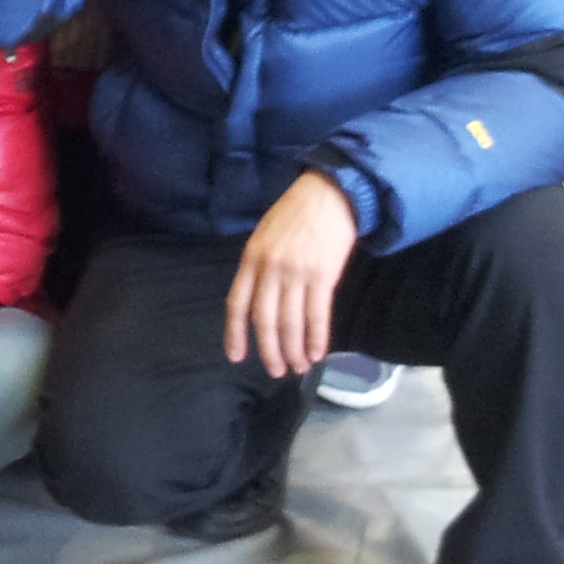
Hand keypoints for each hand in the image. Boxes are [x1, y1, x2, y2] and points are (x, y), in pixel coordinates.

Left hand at [224, 169, 360, 378]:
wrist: (329, 193)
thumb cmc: (296, 213)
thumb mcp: (264, 235)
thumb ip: (258, 266)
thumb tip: (259, 299)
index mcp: (251, 258)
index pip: (237, 303)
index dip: (235, 333)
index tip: (236, 356)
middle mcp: (270, 269)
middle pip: (264, 320)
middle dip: (269, 350)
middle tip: (275, 370)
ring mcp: (296, 273)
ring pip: (290, 323)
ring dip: (293, 351)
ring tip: (297, 367)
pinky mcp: (322, 276)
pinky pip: (317, 316)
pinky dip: (316, 339)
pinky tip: (316, 353)